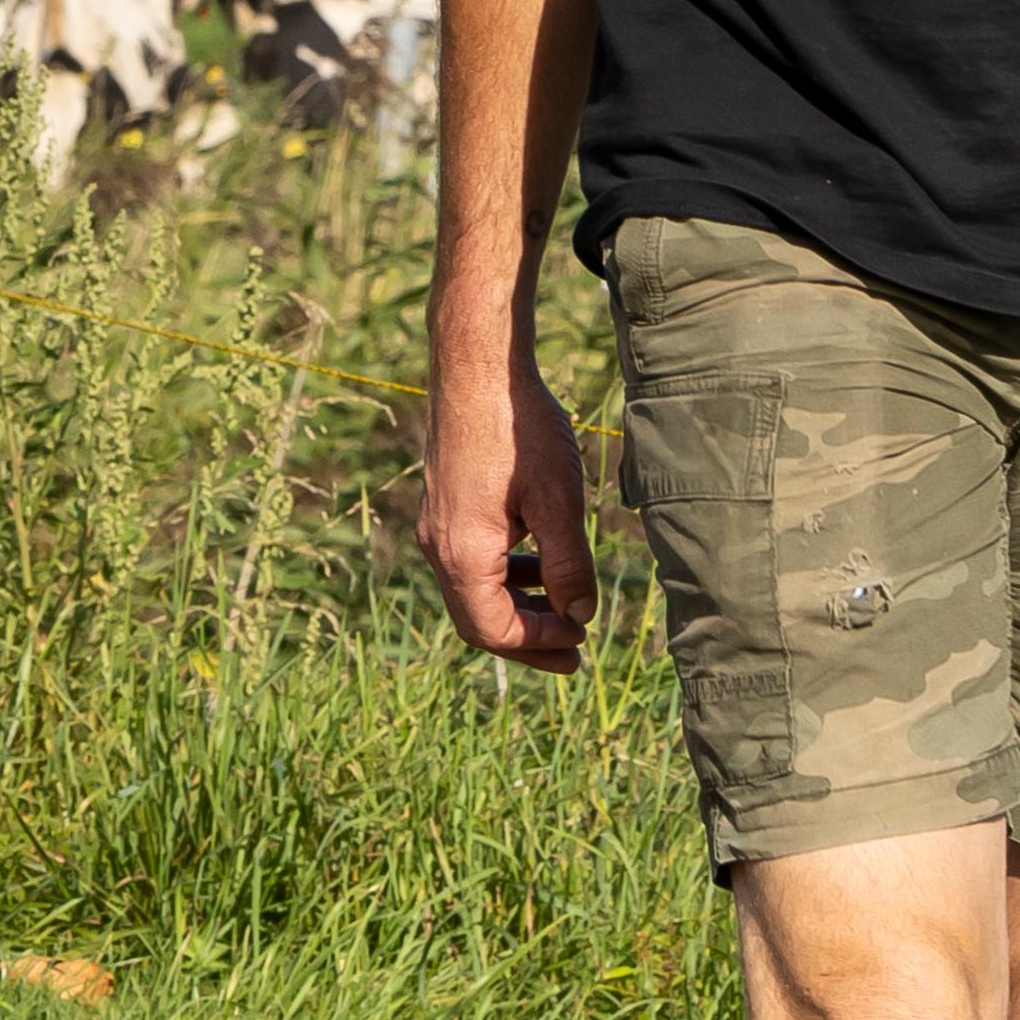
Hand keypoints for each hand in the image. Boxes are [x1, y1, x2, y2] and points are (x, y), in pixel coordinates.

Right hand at [417, 342, 592, 665]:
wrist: (477, 367)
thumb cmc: (518, 428)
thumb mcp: (559, 500)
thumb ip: (569, 564)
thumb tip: (580, 613)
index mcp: (463, 553)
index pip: (494, 628)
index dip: (540, 643)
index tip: (583, 637)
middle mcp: (438, 546)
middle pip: (477, 619)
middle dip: (527, 639)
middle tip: (574, 652)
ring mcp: (436, 525)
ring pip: (473, 591)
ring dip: (518, 608)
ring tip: (563, 611)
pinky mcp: (444, 505)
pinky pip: (470, 561)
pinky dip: (506, 576)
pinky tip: (540, 564)